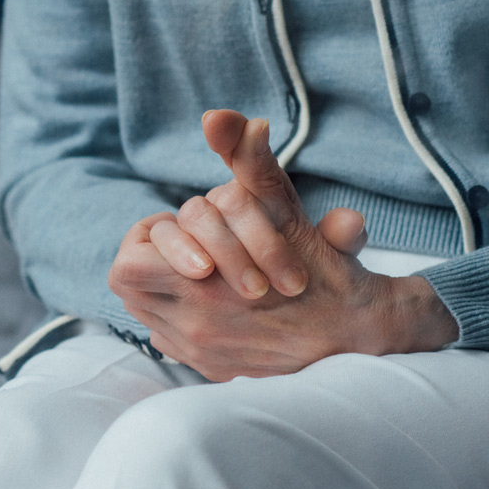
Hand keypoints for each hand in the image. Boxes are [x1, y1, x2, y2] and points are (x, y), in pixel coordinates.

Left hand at [108, 110, 459, 380]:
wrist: (361, 339)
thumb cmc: (325, 273)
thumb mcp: (286, 212)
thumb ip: (248, 163)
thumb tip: (217, 118)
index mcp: (201, 294)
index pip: (127, 265)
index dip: (149, 238)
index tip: (182, 227)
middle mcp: (192, 332)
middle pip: (129, 288)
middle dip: (152, 259)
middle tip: (188, 246)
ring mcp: (199, 355)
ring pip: (146, 313)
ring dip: (163, 285)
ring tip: (200, 269)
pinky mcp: (212, 370)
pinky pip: (169, 339)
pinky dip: (180, 315)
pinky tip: (215, 301)